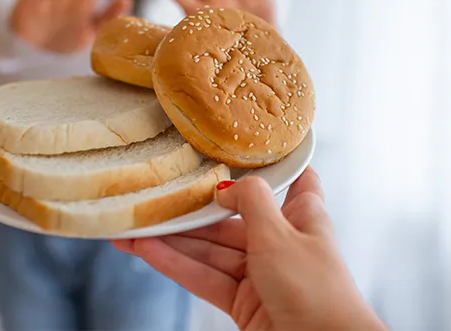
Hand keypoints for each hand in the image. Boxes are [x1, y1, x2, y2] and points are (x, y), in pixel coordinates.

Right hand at [112, 168, 385, 330]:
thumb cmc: (316, 290)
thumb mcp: (280, 234)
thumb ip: (251, 201)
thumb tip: (227, 184)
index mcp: (304, 216)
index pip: (292, 180)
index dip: (269, 163)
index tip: (236, 146)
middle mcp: (283, 242)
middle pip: (231, 219)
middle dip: (192, 211)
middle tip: (152, 197)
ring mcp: (262, 274)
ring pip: (212, 250)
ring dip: (173, 240)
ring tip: (133, 226)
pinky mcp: (244, 303)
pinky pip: (205, 278)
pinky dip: (177, 265)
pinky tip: (147, 251)